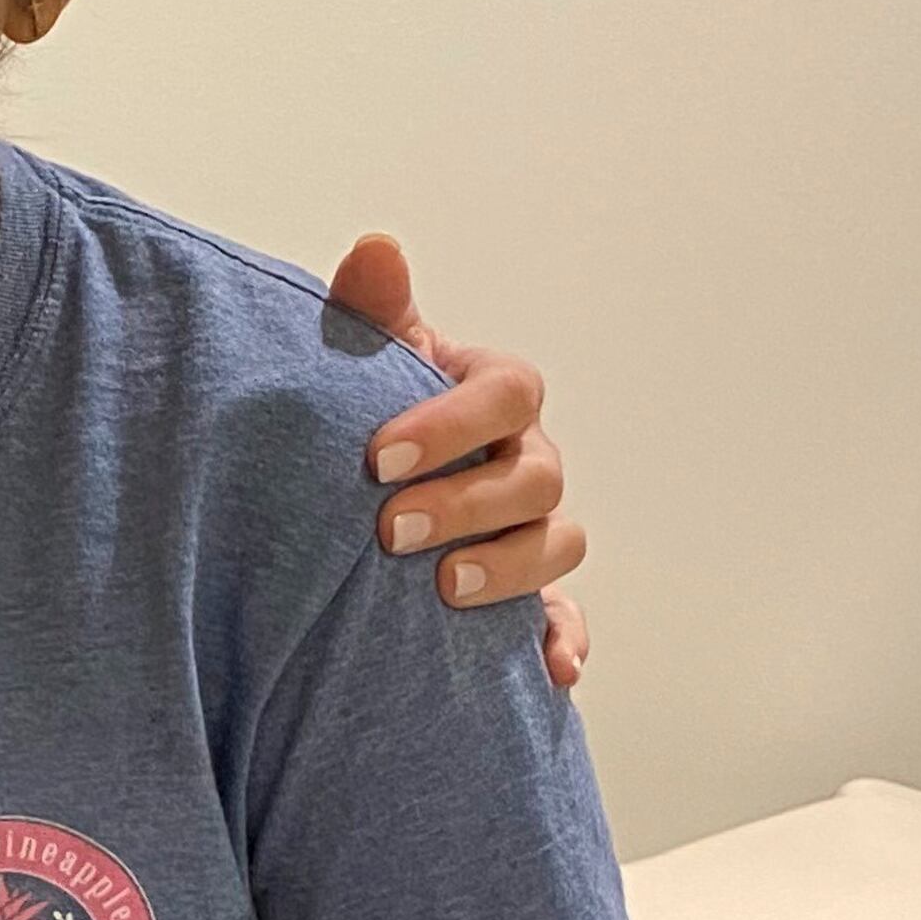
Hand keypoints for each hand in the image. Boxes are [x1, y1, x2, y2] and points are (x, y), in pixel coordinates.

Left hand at [329, 235, 591, 689]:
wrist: (354, 482)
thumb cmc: (364, 409)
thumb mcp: (360, 361)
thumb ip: (369, 312)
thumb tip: (376, 248)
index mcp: (493, 394)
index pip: (509, 391)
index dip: (452, 422)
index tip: (377, 456)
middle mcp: (527, 456)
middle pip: (537, 475)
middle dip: (466, 503)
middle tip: (388, 531)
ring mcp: (535, 525)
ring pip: (559, 542)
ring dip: (510, 568)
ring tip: (444, 589)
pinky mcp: (530, 594)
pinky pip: (567, 619)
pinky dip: (563, 643)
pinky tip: (549, 671)